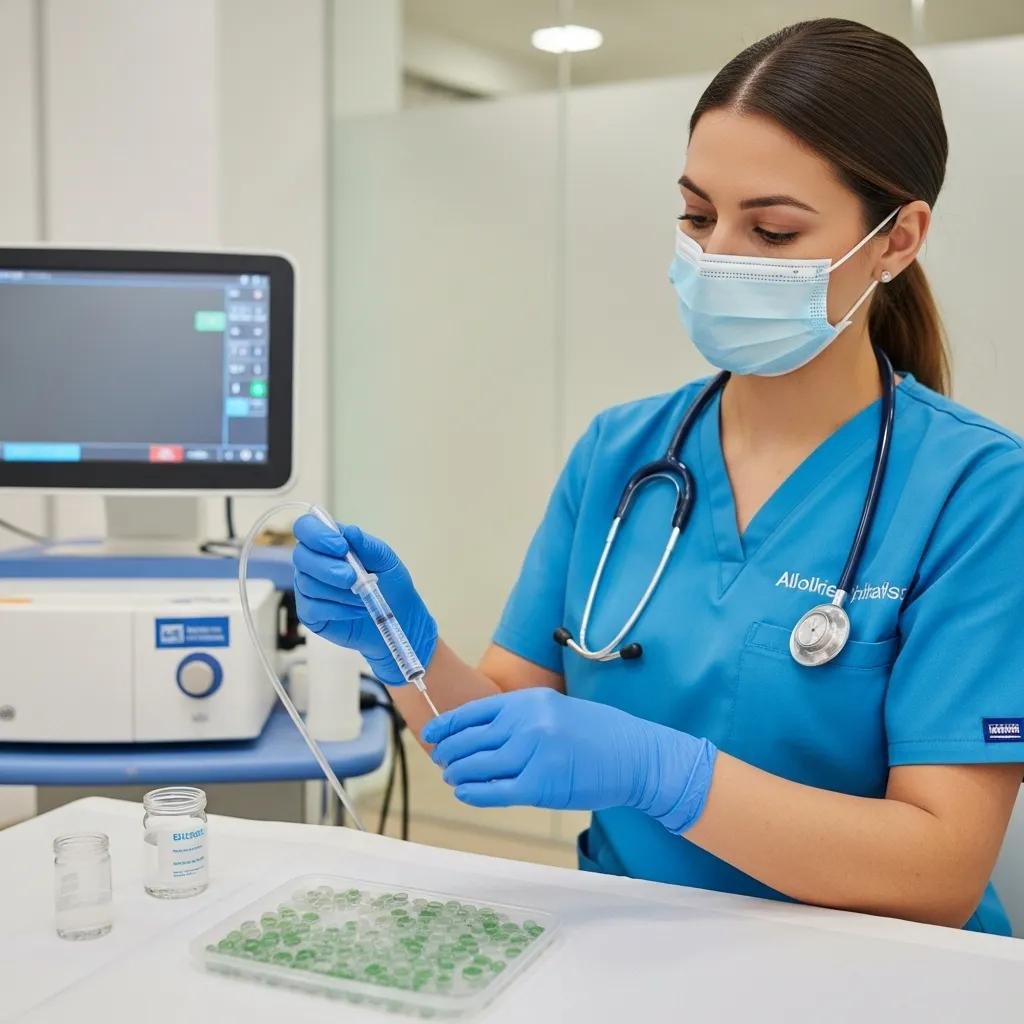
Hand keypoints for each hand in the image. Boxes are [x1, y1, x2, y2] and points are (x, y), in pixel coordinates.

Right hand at [292, 515, 437, 685]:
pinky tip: (356, 610)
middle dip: (328, 568)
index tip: (342, 547)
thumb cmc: (391, 584)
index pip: (306, 528)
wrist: (398, 619)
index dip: (317, 535)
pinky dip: (338, 609)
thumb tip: (349, 531)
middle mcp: (313, 563)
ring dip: (339, 592)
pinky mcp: (309, 613)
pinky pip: (313, 608)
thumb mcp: (385, 560)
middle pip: (301, 557)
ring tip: (364, 596)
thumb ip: (366, 545)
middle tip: (353, 578)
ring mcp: (308, 588)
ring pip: (308, 584)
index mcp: (328, 543)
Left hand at [422, 688, 716, 833]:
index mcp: (528, 701)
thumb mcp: (555, 710)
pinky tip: (466, 793)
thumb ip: (519, 718)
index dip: (446, 726)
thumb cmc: (598, 734)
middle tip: (441, 761)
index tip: (431, 736)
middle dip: (449, 753)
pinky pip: (495, 792)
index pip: (473, 712)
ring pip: (477, 767)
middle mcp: (527, 724)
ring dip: (459, 774)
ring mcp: (533, 754)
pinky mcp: (540, 785)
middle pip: (470, 740)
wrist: (635, 756)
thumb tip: (480, 732)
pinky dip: (475, 793)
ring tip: (452, 778)